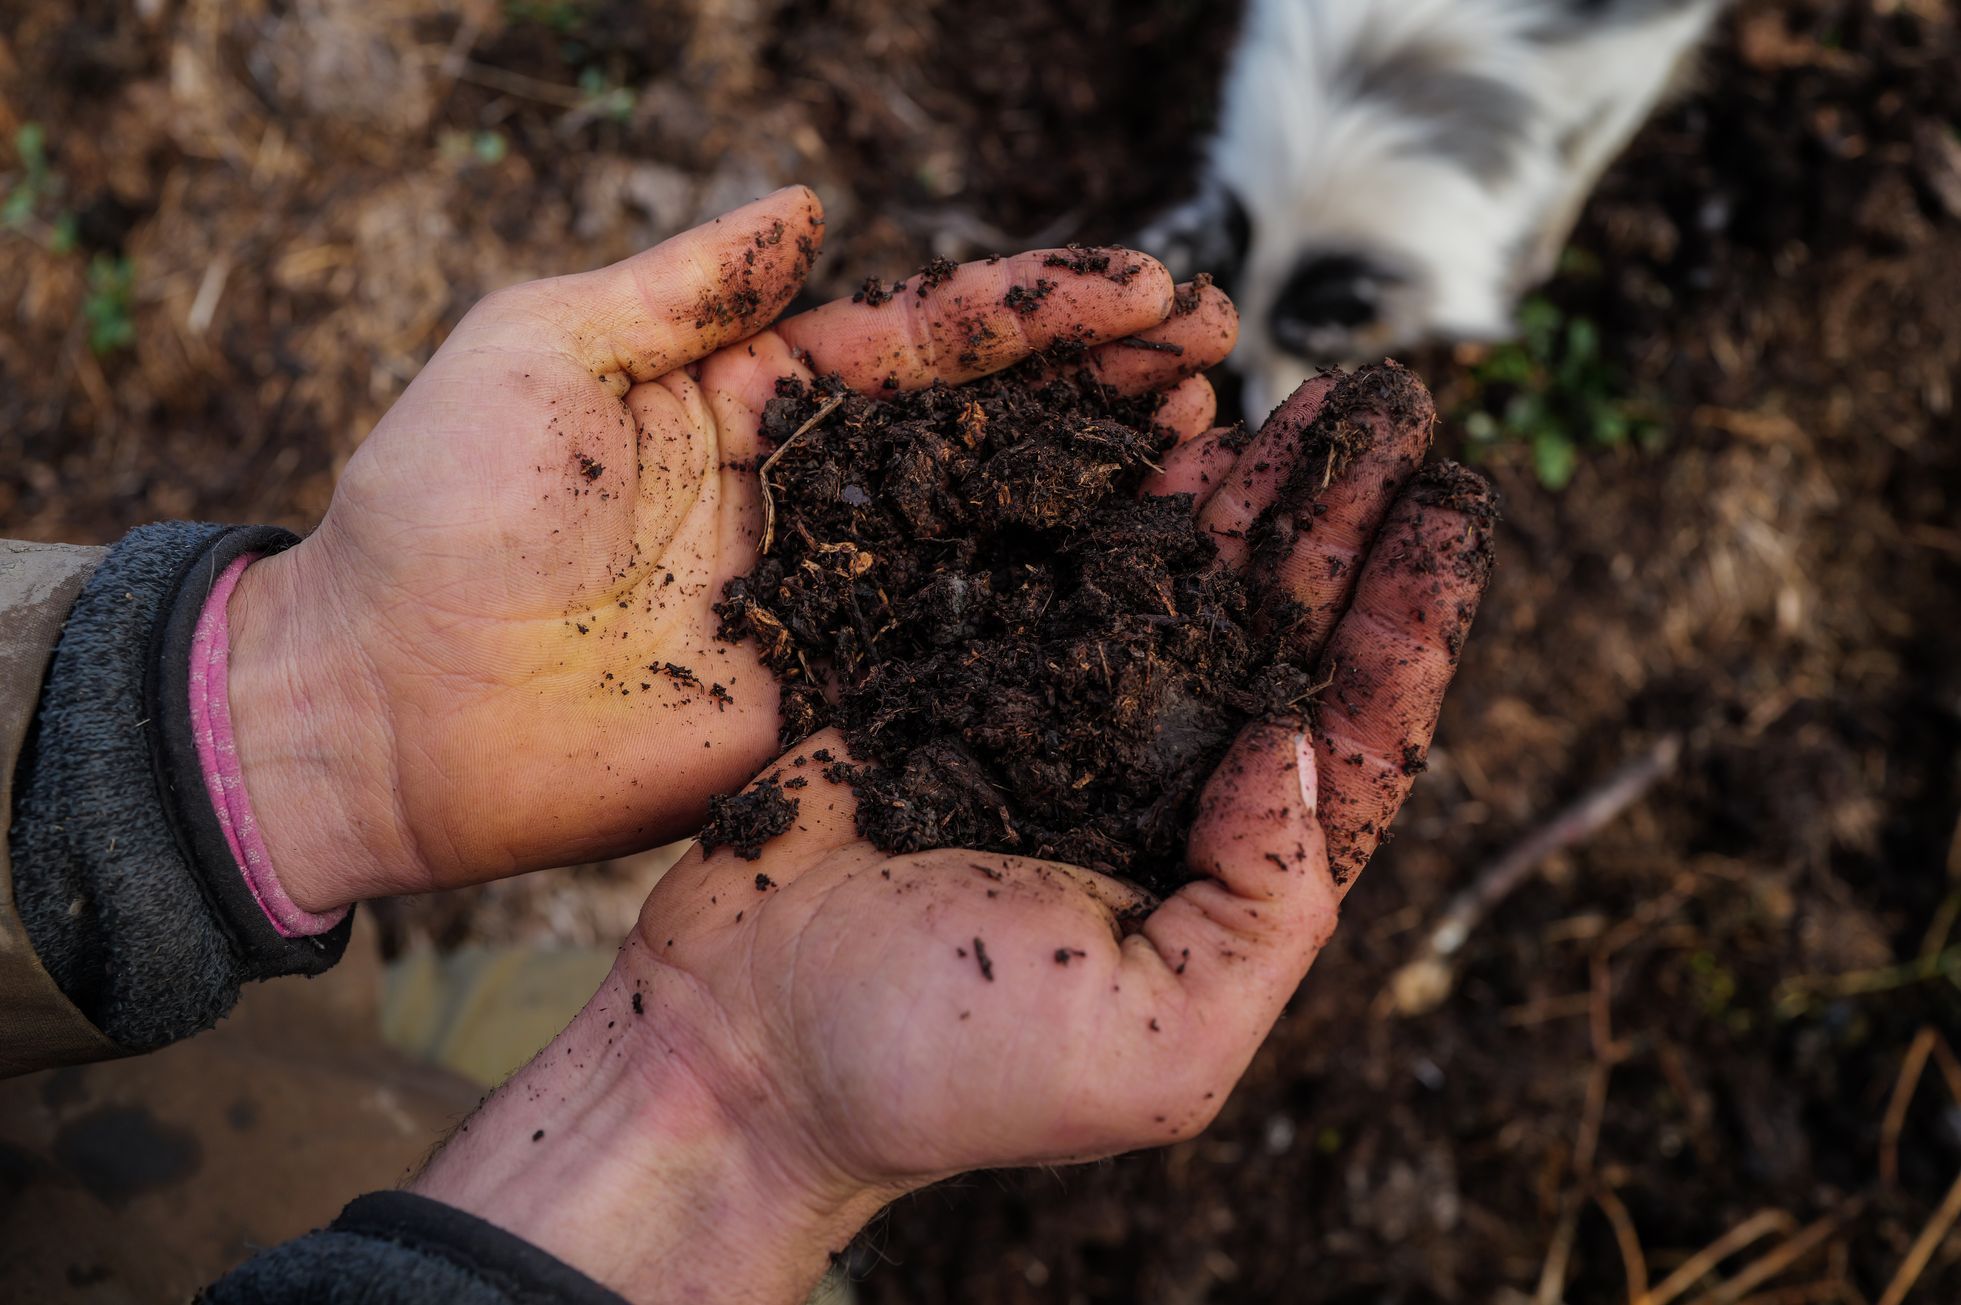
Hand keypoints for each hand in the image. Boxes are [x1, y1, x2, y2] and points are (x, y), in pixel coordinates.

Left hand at [222, 186, 1238, 910]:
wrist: (384, 704)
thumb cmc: (436, 508)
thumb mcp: (544, 349)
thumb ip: (688, 287)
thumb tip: (807, 207)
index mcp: (757, 392)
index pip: (930, 336)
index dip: (1044, 310)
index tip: (1155, 288)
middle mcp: (818, 490)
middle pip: (994, 425)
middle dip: (1108, 383)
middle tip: (1218, 356)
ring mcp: (835, 599)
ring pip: (998, 531)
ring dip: (1106, 488)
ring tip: (1211, 445)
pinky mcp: (830, 699)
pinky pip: (955, 648)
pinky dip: (1048, 615)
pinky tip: (1140, 585)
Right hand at [411, 367, 1496, 1301]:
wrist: (739, 1035)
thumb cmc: (943, 1068)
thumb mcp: (1162, 1044)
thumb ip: (1266, 905)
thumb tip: (1302, 745)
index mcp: (1219, 878)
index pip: (1350, 741)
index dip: (1412, 631)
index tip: (1453, 522)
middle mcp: (1157, 792)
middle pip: (1284, 636)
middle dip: (1353, 525)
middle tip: (1408, 412)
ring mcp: (1062, 723)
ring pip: (1188, 583)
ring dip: (1263, 491)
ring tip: (1330, 401)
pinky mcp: (967, 674)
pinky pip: (1066, 564)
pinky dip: (1127, 495)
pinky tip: (1184, 431)